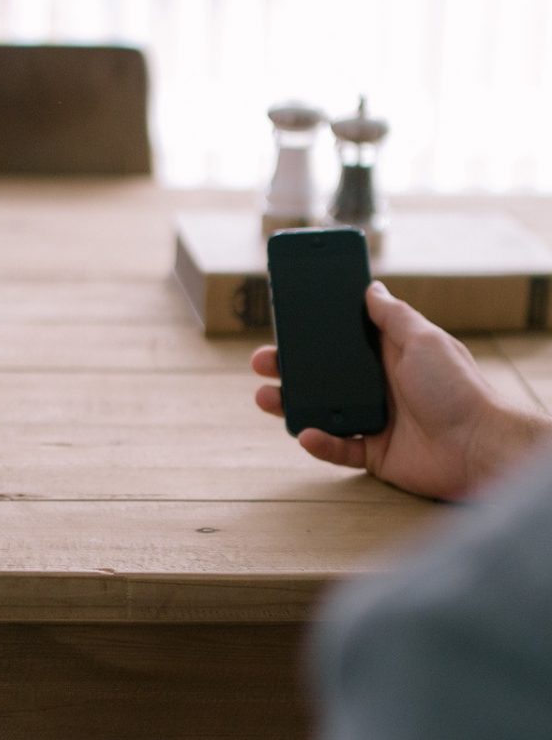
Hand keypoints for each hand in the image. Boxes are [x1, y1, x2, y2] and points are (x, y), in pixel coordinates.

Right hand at [252, 281, 551, 498]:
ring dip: (290, 404)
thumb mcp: (424, 339)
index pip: (340, 340)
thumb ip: (394, 316)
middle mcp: (376, 385)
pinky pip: (337, 449)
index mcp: (386, 355)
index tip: (285, 322)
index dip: (312, 332)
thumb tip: (371, 287)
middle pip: (321, 375)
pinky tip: (306, 434)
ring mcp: (372, 419)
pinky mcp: (372, 452)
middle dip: (287, 367)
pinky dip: (320, 443)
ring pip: (320, 411)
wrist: (478, 447)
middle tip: (262, 360)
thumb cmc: (457, 388)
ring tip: (265, 396)